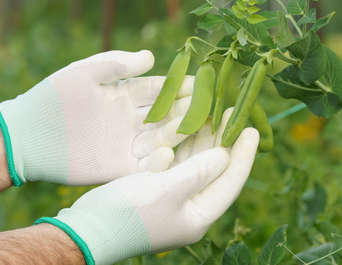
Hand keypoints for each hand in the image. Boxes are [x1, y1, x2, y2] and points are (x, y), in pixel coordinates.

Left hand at [0, 50, 192, 185]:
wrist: (29, 134)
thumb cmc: (53, 98)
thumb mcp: (84, 73)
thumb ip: (116, 64)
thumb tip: (151, 57)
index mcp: (122, 95)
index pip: (157, 89)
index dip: (178, 85)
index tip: (200, 82)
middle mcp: (129, 119)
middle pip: (165, 113)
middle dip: (187, 108)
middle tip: (211, 105)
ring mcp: (125, 143)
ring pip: (161, 137)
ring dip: (181, 133)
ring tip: (203, 128)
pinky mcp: (119, 166)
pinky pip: (146, 164)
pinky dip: (162, 160)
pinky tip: (177, 153)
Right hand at [36, 109, 258, 264]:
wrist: (89, 229)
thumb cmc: (128, 213)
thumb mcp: (166, 190)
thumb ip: (197, 171)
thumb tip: (224, 156)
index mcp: (198, 215)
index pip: (230, 182)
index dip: (243, 155)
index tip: (252, 128)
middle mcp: (189, 208)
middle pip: (214, 171)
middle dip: (223, 142)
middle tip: (230, 113)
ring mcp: (172, 199)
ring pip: (196, 165)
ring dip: (203, 141)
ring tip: (212, 114)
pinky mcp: (156, 190)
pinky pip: (177, 165)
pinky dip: (182, 147)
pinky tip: (186, 128)